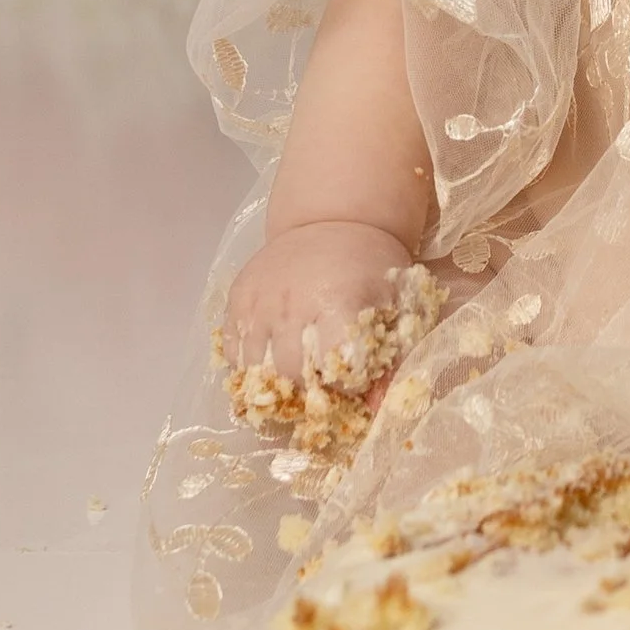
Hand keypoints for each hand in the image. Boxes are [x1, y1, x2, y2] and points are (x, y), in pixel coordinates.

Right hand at [224, 219, 416, 383]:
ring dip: (279, 384)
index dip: (347, 386)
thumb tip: (377, 409)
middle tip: (326, 382)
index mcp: (338, 301)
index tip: (355, 380)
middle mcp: (291, 304)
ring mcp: (258, 303)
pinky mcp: (236, 300)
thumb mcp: (396, 303)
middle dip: (311, 390)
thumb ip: (392, 357)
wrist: (331, 220)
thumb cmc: (371, 267)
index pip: (335, 370)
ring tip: (299, 377)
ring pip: (256, 371)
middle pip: (291, 376)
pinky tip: (271, 363)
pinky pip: (233, 353)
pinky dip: (250, 368)